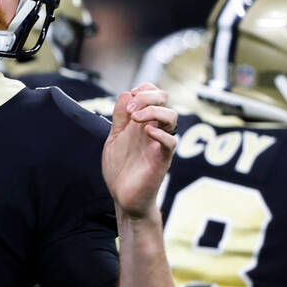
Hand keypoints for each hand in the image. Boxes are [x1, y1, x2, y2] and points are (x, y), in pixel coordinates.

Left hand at [102, 83, 176, 219]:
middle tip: (130, 111)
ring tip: (135, 118)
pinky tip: (146, 132)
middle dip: (147, 96)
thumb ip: (119, 118)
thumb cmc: (121, 168)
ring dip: (153, 111)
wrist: (123, 197)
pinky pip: (170, 142)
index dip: (143, 90)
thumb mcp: (114, 138)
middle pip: (164, 99)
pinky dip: (160, 133)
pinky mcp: (161, 160)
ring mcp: (159, 144)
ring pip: (172, 116)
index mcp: (143, 122)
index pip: (153, 94)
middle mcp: (154, 130)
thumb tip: (126, 93)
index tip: (128, 100)